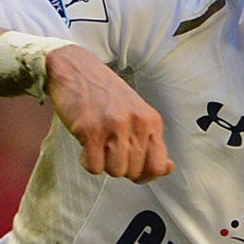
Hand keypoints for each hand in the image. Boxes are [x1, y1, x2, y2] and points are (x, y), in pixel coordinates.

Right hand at [45, 47, 173, 181]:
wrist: (76, 69)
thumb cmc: (106, 95)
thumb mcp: (137, 113)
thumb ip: (151, 141)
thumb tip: (167, 169)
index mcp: (151, 121)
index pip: (158, 165)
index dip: (145, 174)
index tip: (132, 167)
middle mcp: (136, 123)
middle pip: (134, 172)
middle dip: (120, 167)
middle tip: (109, 148)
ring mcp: (114, 126)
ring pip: (116, 172)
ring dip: (104, 164)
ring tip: (98, 145)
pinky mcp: (90, 130)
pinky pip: (94, 167)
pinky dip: (87, 161)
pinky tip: (86, 145)